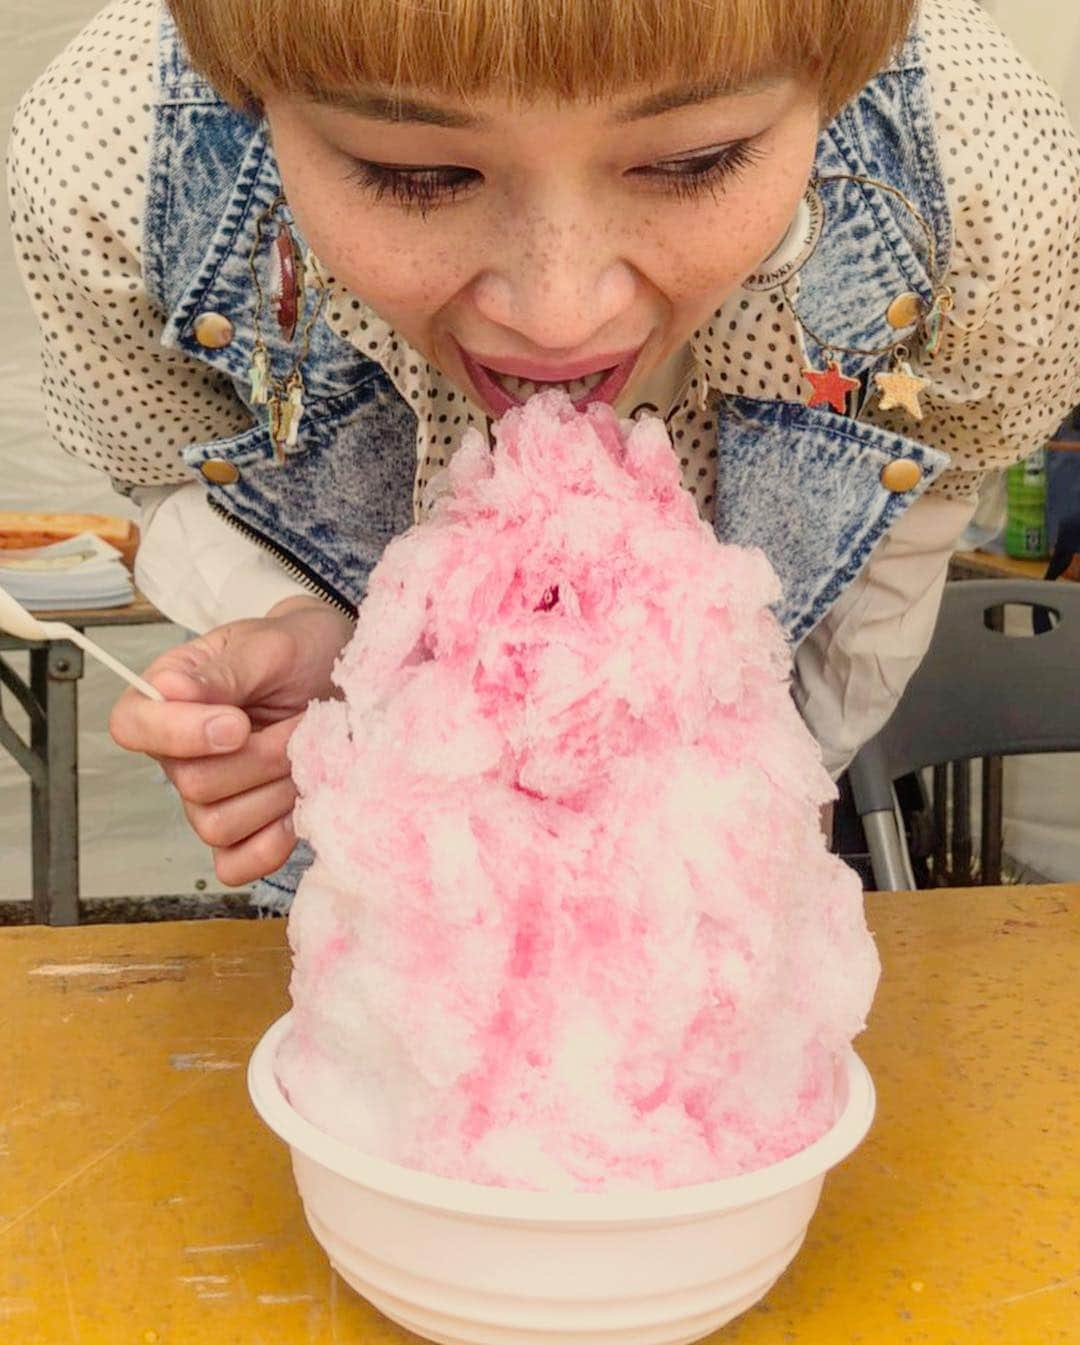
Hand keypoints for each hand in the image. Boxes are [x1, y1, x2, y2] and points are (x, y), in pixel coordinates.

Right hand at [109, 597, 352, 885]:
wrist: (345, 677)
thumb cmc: (302, 652)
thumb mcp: (269, 647)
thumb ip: (224, 672)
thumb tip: (169, 688)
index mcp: (171, 696)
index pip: (132, 727)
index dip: (179, 735)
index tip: (238, 724)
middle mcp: (181, 751)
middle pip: (192, 784)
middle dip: (260, 758)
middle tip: (299, 726)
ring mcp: (212, 796)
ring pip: (217, 826)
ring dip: (275, 792)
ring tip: (307, 756)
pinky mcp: (246, 829)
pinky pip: (235, 863)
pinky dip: (269, 845)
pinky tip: (298, 811)